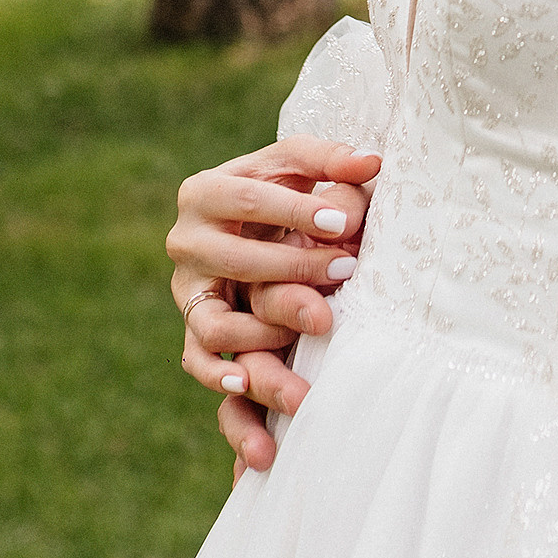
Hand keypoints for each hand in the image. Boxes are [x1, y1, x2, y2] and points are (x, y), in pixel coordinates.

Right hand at [169, 137, 380, 475]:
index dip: (295, 213)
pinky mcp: (196, 334)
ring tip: (307, 365)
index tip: (344, 224)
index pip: (248, 201)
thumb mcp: (301, 167)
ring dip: (262, 345)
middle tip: (343, 283)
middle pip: (236, 265)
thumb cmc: (285, 190)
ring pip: (216, 327)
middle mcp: (187, 244)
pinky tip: (252, 398)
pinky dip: (221, 382)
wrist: (258, 225)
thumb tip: (370, 162)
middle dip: (291, 275)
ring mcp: (188, 294)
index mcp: (205, 192)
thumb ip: (331, 160)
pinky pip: (200, 363)